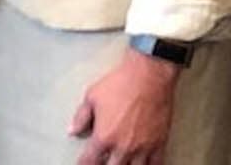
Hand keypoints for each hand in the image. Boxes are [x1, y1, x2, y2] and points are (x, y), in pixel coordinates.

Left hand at [69, 48, 179, 164]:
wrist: (149, 75)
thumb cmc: (120, 83)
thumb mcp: (92, 96)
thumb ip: (81, 117)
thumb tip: (72, 131)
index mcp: (104, 137)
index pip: (90, 161)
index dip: (84, 164)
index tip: (83, 164)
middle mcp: (123, 147)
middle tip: (103, 162)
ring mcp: (142, 148)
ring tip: (122, 162)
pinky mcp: (158, 143)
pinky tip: (142, 163)